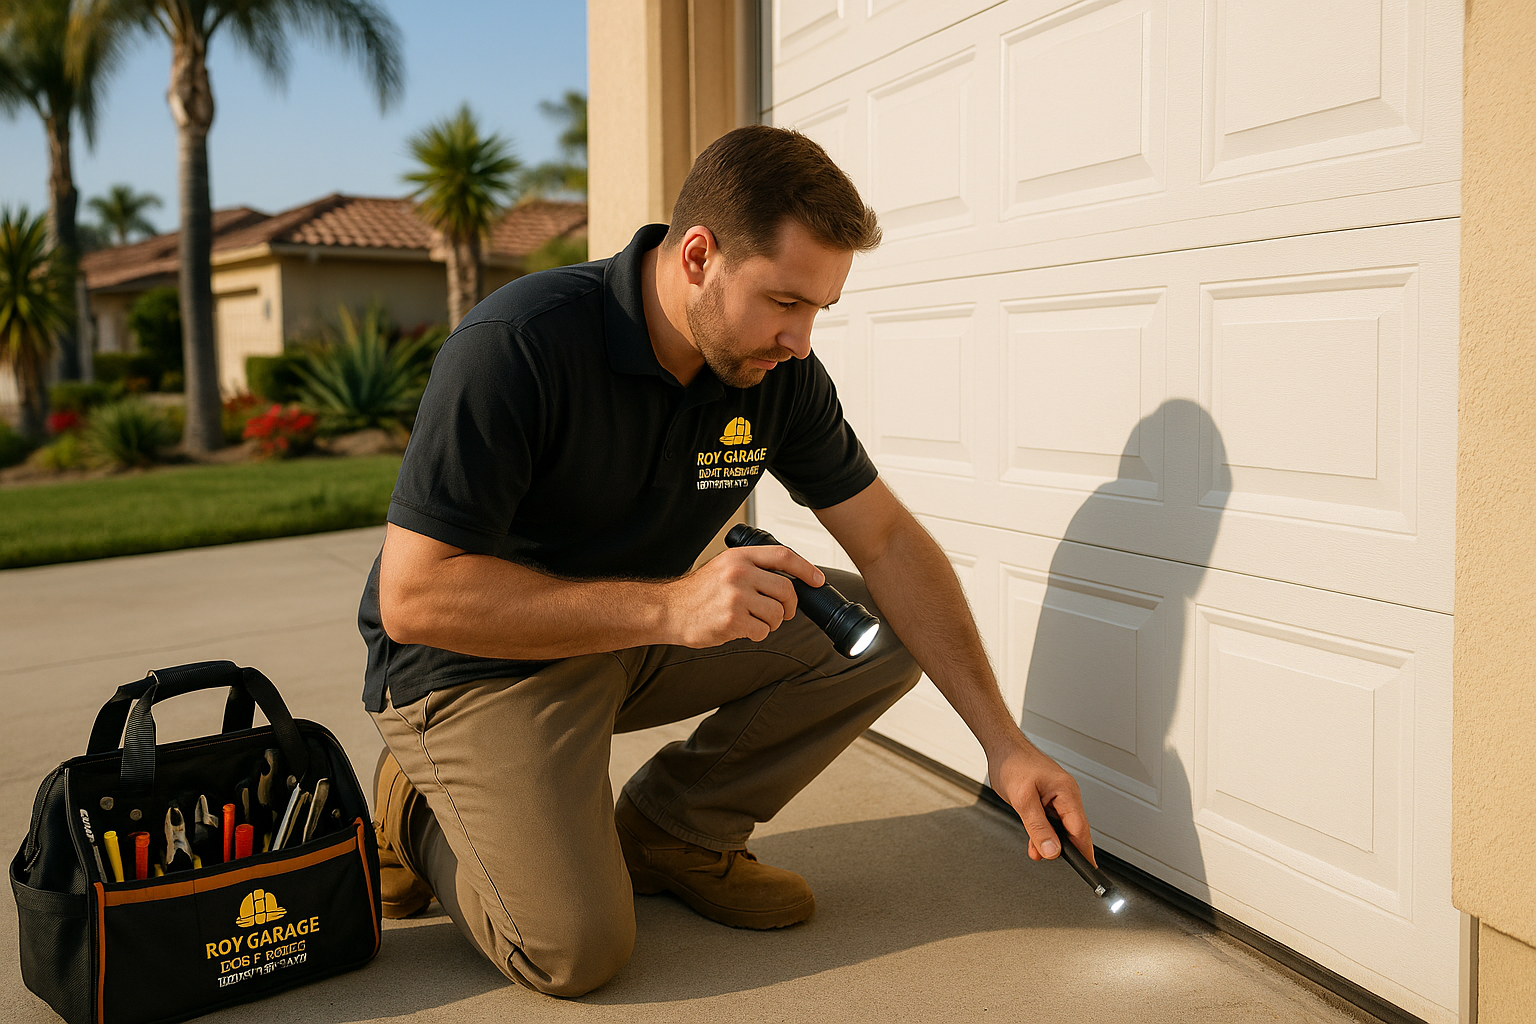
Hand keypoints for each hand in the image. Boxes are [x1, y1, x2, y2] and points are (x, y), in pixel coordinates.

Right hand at [662, 545, 824, 647]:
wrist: (670, 610)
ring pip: (777, 614)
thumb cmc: (698, 592)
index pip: (783, 556)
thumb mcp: (724, 567)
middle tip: (783, 613)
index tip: (817, 580)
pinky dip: (757, 634)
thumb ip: (752, 568)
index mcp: (739, 557)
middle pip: (786, 590)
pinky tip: (742, 629)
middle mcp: (739, 574)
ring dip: (771, 623)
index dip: (806, 568)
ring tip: (753, 621)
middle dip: (789, 606)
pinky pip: (762, 631)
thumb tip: (788, 579)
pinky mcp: (732, 620)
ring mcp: (736, 597)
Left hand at [988, 736, 1095, 866]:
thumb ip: (1038, 828)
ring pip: (1061, 827)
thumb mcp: (1022, 800)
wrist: (1001, 748)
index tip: (1088, 869)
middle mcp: (1066, 794)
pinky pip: (1051, 821)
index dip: (1084, 851)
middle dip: (1063, 848)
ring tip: (1035, 850)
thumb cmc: (1012, 764)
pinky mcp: (1048, 798)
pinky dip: (1043, 832)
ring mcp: (1058, 796)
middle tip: (1052, 859)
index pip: (1080, 829)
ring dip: (1049, 841)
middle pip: (1073, 830)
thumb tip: (1052, 851)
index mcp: (1066, 792)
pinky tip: (1033, 841)